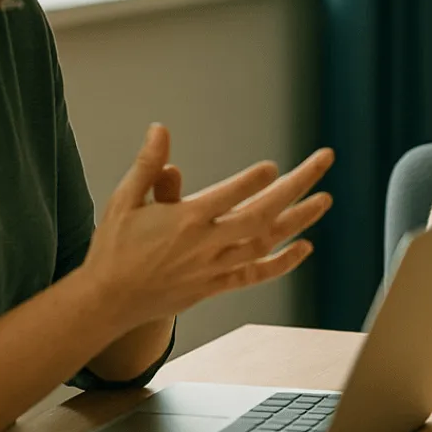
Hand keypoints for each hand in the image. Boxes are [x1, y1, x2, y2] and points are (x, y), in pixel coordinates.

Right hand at [82, 124, 334, 332]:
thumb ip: (147, 165)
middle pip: (260, 215)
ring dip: (299, 221)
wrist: (105, 302)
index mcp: (183, 220)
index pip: (226, 197)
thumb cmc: (114, 246)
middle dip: (297, 186)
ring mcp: (213, 268)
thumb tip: (160, 128)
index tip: (274, 166)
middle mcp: (205, 244)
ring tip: (325, 199)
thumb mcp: (124, 200)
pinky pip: (255, 275)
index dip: (251, 182)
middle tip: (323, 160)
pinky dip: (282, 263)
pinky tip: (305, 247)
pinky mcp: (214, 286)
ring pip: (265, 243)